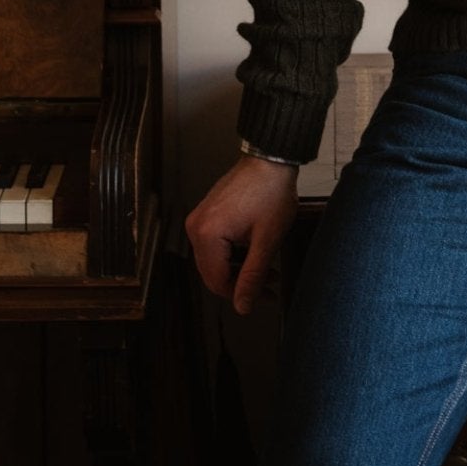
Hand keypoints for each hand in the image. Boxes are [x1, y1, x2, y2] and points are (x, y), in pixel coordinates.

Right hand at [184, 154, 297, 315]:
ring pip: (215, 260)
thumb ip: (253, 275)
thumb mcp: (266, 239)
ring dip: (239, 268)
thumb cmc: (271, 192)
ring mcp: (199, 219)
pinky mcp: (207, 213)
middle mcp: (195, 227)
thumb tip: (242, 306)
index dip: (240, 294)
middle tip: (269, 284)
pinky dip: (234, 253)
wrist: (270, 159)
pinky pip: (215, 244)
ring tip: (267, 269)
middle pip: (213, 272)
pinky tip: (254, 252)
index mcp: (206, 234)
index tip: (265, 297)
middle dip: (241, 282)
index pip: (216, 281)